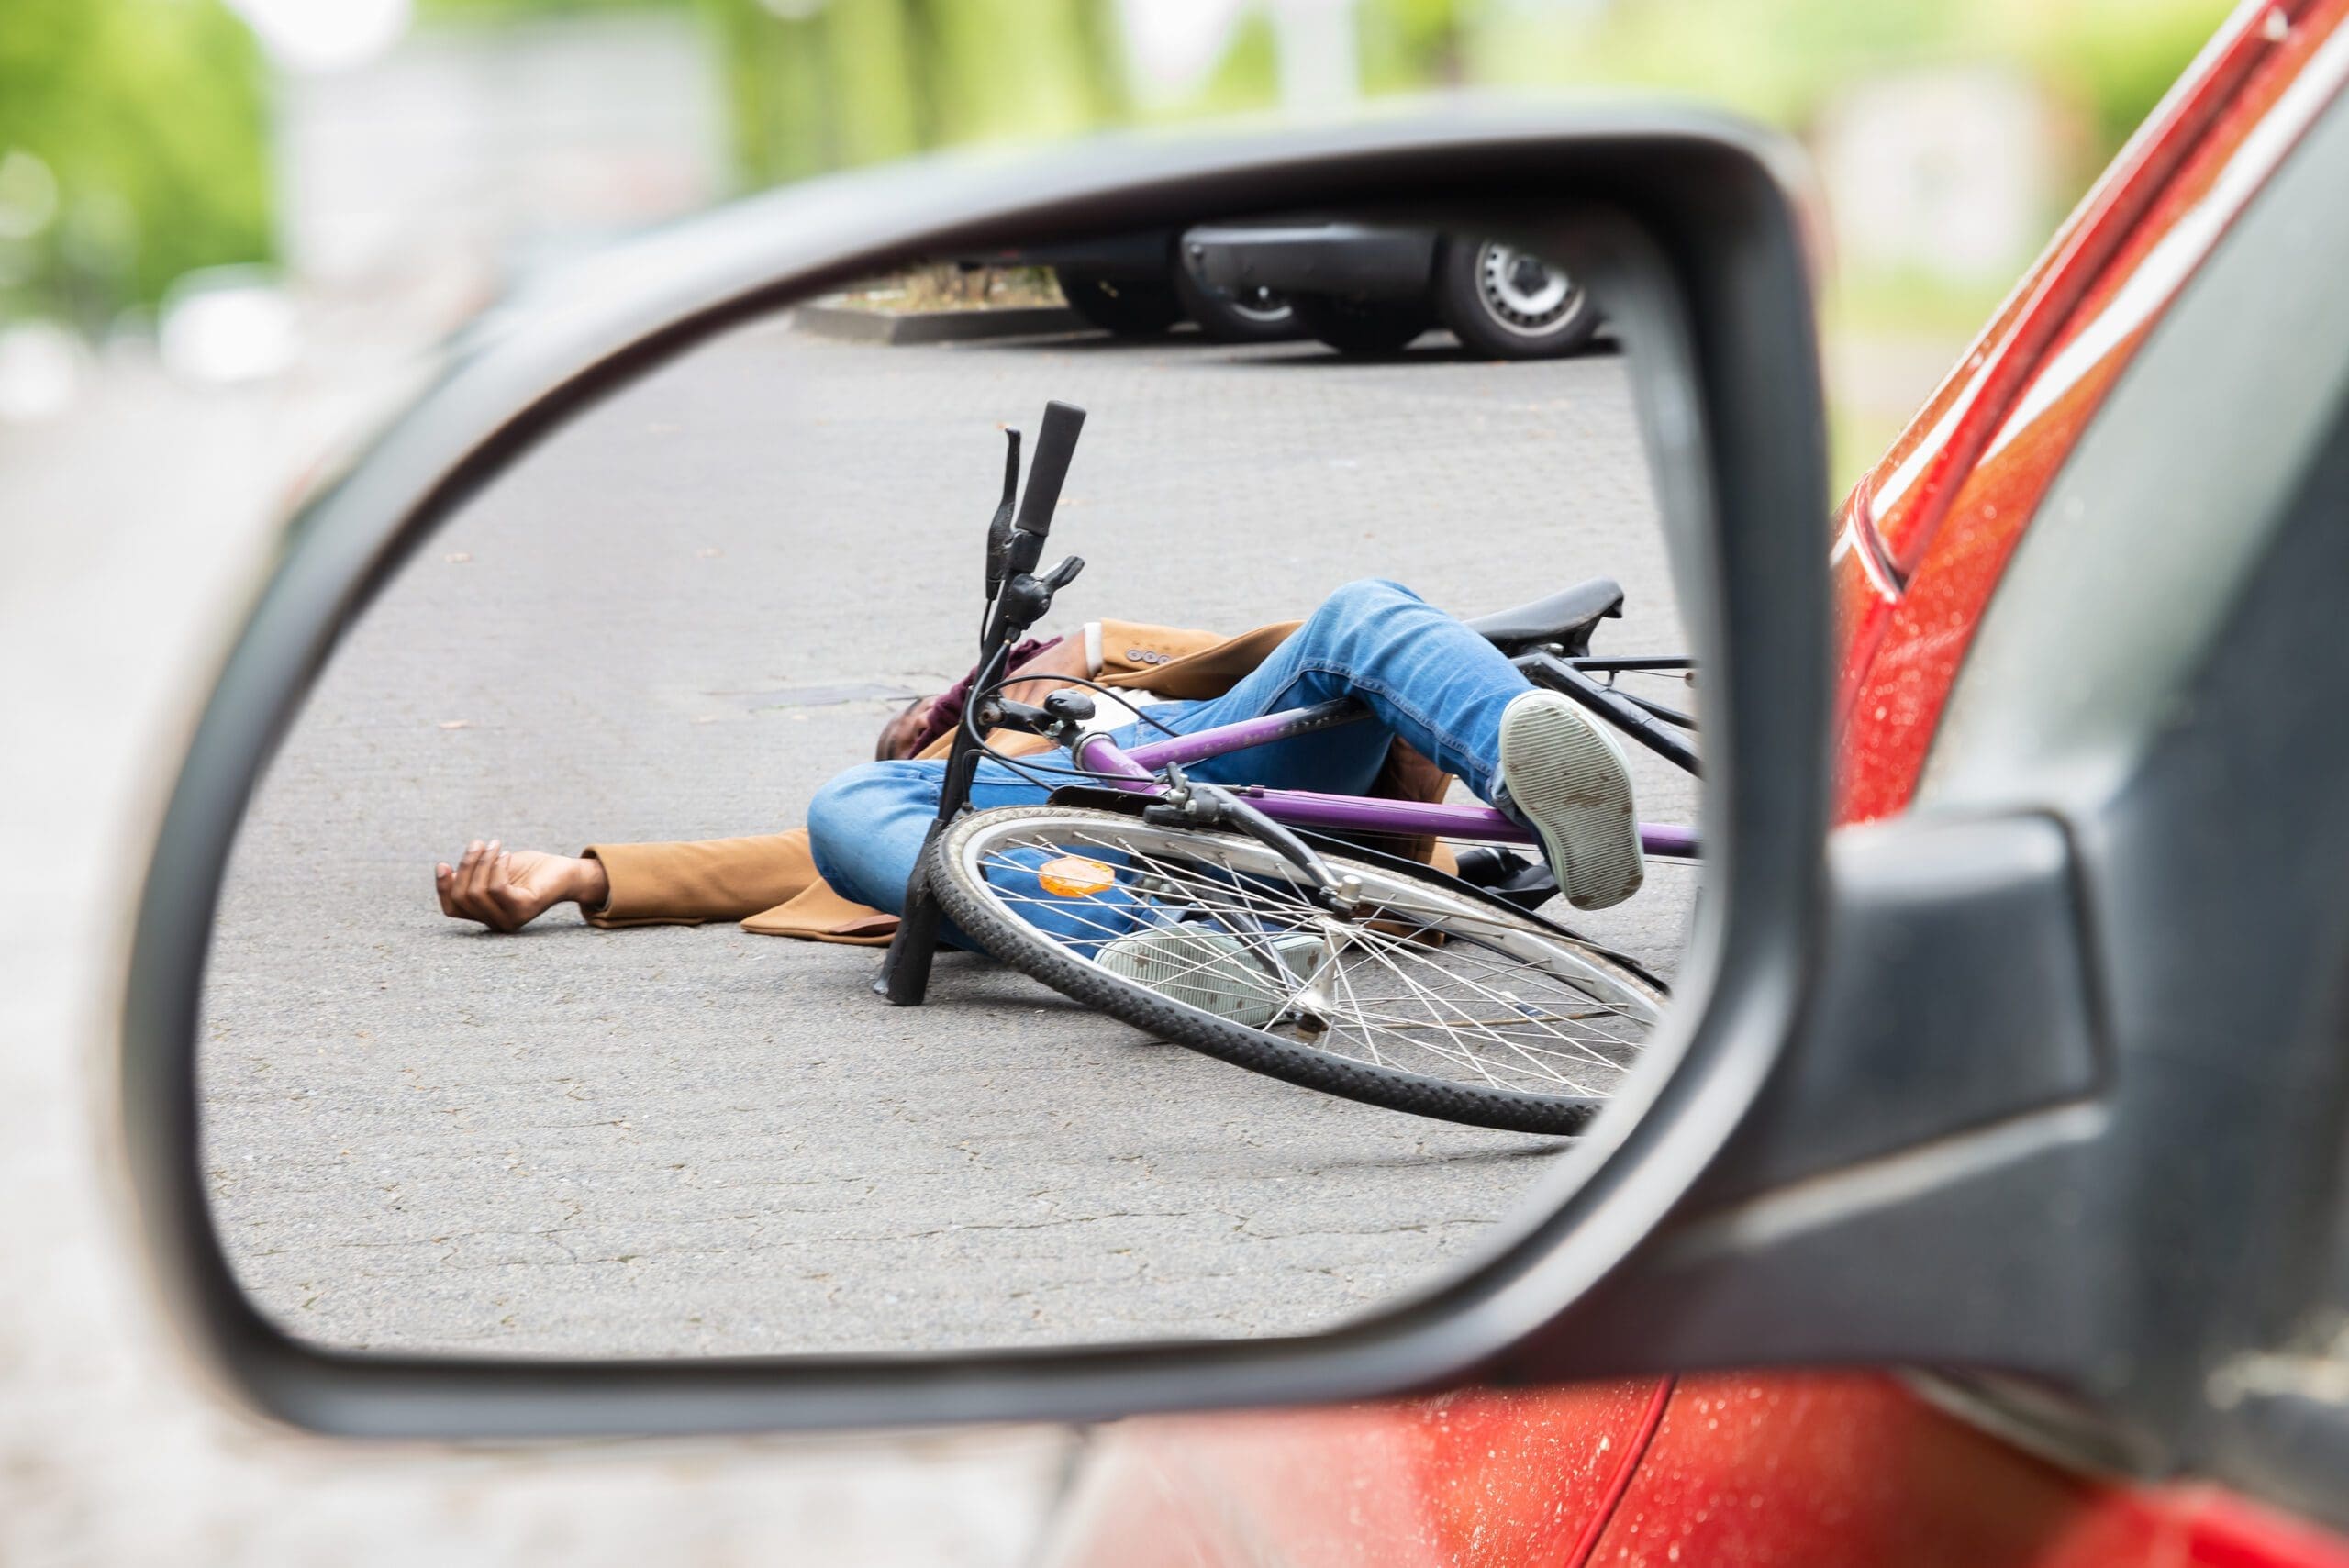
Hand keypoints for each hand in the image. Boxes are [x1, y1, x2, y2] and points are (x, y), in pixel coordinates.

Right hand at [434, 840, 606, 932]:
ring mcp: (510, 919)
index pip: (452, 908)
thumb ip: (472, 874)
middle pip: (462, 897)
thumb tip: (446, 872)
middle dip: (467, 865)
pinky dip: (497, 867)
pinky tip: (506, 855)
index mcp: (486, 914)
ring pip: (478, 892)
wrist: (567, 871)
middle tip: (480, 843)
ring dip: (483, 861)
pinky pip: (497, 888)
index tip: (443, 864)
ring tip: (495, 844)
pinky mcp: (524, 909)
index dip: (442, 887)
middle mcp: (496, 923)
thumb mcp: (494, 869)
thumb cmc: (530, 870)